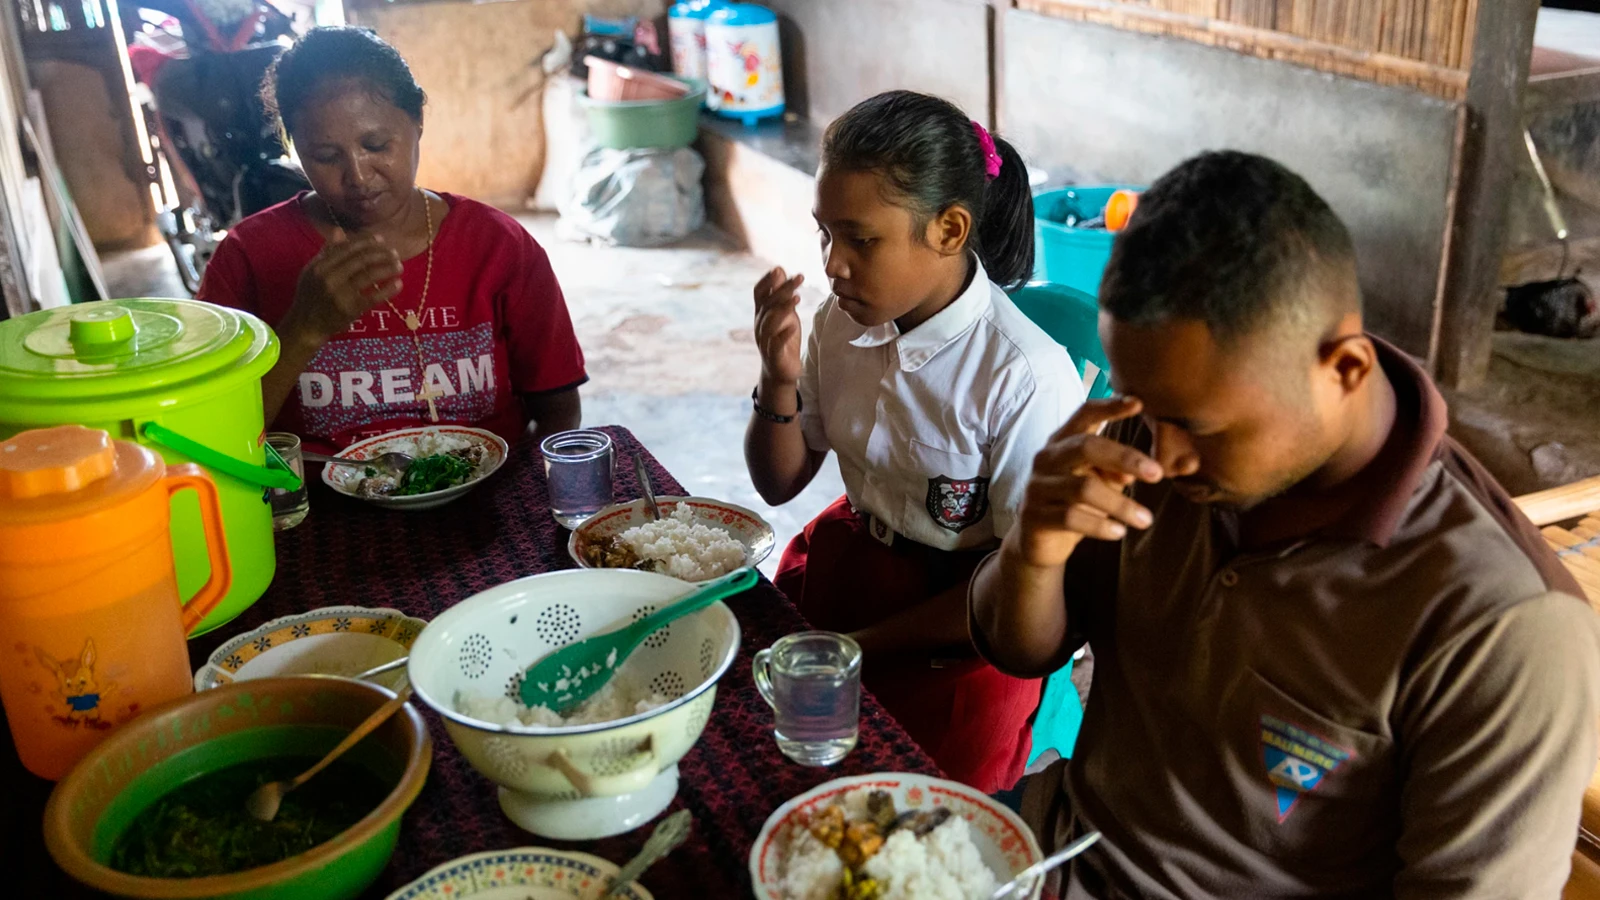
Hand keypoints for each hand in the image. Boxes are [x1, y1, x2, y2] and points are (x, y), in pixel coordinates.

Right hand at [284, 229, 403, 344]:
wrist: (306, 325)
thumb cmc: (311, 296)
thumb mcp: (313, 271)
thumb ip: (327, 252)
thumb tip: (339, 231)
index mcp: (321, 266)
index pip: (348, 249)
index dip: (367, 242)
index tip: (381, 239)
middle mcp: (330, 278)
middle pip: (361, 260)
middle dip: (381, 254)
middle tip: (395, 253)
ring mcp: (340, 294)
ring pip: (369, 276)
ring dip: (388, 268)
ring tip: (399, 266)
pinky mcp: (350, 310)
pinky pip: (373, 297)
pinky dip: (388, 290)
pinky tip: (398, 284)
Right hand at [752, 267, 804, 386]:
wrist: (780, 370)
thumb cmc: (783, 338)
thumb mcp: (784, 314)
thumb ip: (781, 294)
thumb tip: (779, 269)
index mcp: (761, 313)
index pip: (759, 293)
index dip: (767, 281)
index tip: (779, 268)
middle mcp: (760, 325)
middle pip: (768, 304)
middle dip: (783, 289)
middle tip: (800, 277)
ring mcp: (765, 340)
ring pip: (770, 323)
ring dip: (783, 309)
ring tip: (797, 298)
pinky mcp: (773, 355)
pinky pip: (776, 343)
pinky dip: (784, 334)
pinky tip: (793, 327)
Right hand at [1015, 397, 1164, 567]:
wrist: (1038, 542)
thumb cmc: (1074, 505)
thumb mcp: (1099, 483)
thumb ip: (1115, 471)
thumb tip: (1137, 470)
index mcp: (1062, 442)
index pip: (1083, 415)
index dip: (1109, 407)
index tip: (1139, 403)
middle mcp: (1046, 458)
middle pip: (1085, 447)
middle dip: (1125, 457)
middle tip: (1157, 474)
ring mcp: (1037, 486)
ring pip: (1083, 488)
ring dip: (1121, 504)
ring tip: (1146, 519)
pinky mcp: (1033, 515)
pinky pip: (1070, 517)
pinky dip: (1100, 525)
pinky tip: (1119, 532)